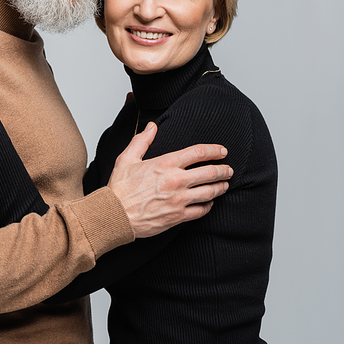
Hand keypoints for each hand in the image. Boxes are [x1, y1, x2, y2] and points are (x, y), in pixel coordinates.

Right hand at [108, 123, 232, 238]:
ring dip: (220, 187)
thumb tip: (152, 126)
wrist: (114, 215)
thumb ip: (142, 140)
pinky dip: (208, 206)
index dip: (214, 150)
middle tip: (228, 169)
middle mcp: (176, 181)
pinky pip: (201, 211)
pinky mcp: (178, 216)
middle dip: (223, 170)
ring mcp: (179, 200)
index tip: (222, 151)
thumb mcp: (127, 158)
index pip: (198, 153)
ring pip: (209, 192)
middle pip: (209, 173)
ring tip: (225, 185)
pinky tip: (210, 203)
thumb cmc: (119, 188)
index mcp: (165, 164)